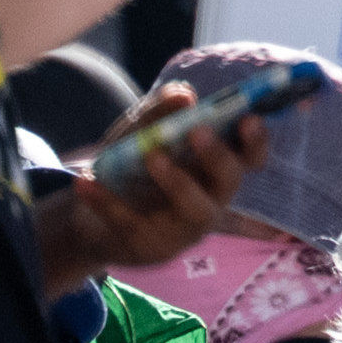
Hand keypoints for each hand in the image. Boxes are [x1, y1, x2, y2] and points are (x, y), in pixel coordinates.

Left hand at [32, 86, 272, 279]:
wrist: (88, 219)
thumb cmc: (128, 169)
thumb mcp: (139, 134)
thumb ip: (160, 113)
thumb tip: (185, 95)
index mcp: (213, 170)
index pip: (249, 157)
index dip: (256, 141)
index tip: (248, 118)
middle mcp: (209, 201)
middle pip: (229, 181)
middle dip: (218, 156)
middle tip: (198, 131)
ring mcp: (182, 229)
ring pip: (194, 209)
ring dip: (177, 181)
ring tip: (151, 156)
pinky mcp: (149, 247)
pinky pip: (132, 223)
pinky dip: (107, 201)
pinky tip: (86, 180)